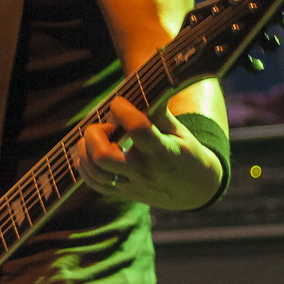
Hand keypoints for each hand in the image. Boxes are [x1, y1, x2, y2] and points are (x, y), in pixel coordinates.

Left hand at [75, 95, 223, 209]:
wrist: (197, 190)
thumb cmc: (187, 153)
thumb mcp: (179, 130)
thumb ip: (157, 112)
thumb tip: (139, 90)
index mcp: (162, 151)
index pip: (136, 128)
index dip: (122, 109)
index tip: (119, 102)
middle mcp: (144, 171)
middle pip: (103, 156)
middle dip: (95, 134)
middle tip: (106, 127)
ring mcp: (132, 185)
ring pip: (95, 172)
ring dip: (86, 150)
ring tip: (96, 139)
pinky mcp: (124, 193)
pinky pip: (95, 184)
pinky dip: (85, 166)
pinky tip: (90, 152)